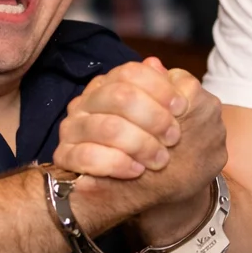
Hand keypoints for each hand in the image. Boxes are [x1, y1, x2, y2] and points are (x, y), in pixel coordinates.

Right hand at [55, 57, 184, 178]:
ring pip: (108, 127)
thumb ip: (178, 88)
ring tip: (160, 159)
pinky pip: (87, 155)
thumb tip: (157, 65)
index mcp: (114, 83)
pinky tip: (136, 170)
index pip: (131, 73)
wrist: (152, 186)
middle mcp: (89, 100)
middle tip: (174, 137)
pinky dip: (116, 162)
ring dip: (140, 144)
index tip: (181, 108)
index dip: (160, 88)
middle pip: (120, 97)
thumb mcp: (185, 115)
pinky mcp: (66, 155)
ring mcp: (73, 126)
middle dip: (153, 118)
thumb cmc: (165, 143)